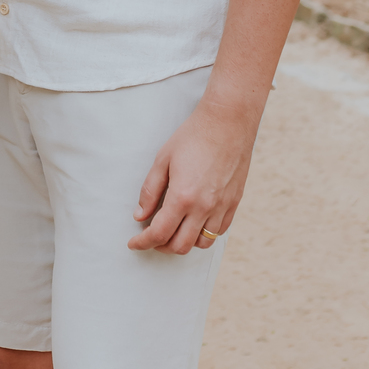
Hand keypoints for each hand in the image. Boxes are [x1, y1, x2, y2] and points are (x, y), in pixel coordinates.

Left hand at [127, 95, 257, 255]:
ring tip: (173, 231)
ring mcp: (222, 207)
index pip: (159, 233)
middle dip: (160, 246)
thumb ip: (150, 190)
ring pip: (201, 244)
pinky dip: (204, 235)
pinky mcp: (234, 203)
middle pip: (180, 246)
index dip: (143, 242)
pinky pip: (219, 232)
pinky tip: (194, 223)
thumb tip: (139, 215)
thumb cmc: (193, 137)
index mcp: (183, 197)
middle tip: (150, 237)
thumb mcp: (163, 159)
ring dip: (184, 243)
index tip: (134, 242)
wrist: (227, 122)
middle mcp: (204, 207)